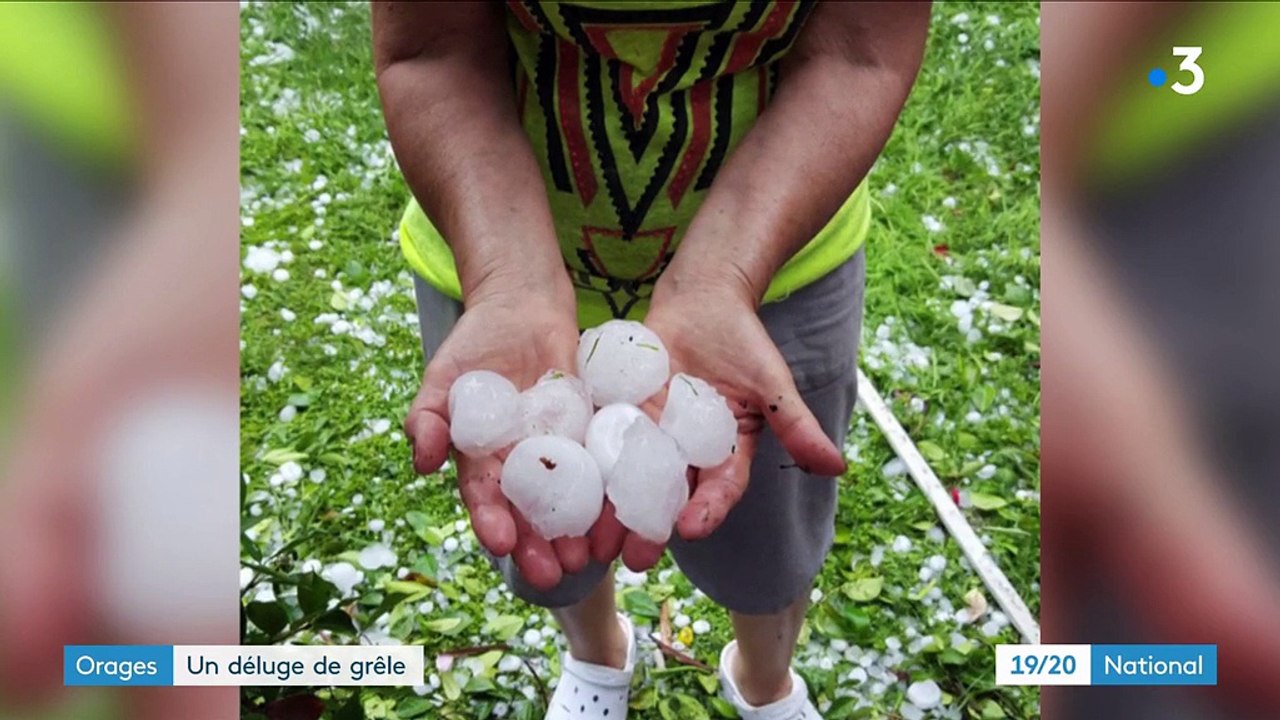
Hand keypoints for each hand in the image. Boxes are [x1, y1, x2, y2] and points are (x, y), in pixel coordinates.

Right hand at [403, 279, 593, 589]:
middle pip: (529, 511)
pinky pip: (602, 464)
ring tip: (590, 557)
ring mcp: (559, 449)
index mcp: (482, 458)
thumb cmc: (476, 341)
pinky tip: (623, 514)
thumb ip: (429, 417)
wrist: (522, 303)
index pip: (485, 497)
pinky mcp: (591, 431)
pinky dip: (611, 491)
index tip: (502, 543)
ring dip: (578, 530)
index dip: (492, 521)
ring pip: (569, 498)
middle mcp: (521, 463)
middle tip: (554, 572)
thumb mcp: (444, 375)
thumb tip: (421, 462)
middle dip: (539, 544)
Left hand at [588, 276, 846, 570]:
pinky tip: (567, 486)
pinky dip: (587, 465)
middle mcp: (686, 450)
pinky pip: (603, 441)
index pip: (719, 487)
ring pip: (630, 477)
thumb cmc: (744, 337)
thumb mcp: (772, 382)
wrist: (702, 295)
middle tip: (634, 557)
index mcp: (726, 450)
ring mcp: (650, 434)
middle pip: (669, 495)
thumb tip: (838, 467)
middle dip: (651, 527)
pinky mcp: (620, 413)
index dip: (707, 508)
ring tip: (594, 541)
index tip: (690, 529)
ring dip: (613, 511)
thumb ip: (797, 425)